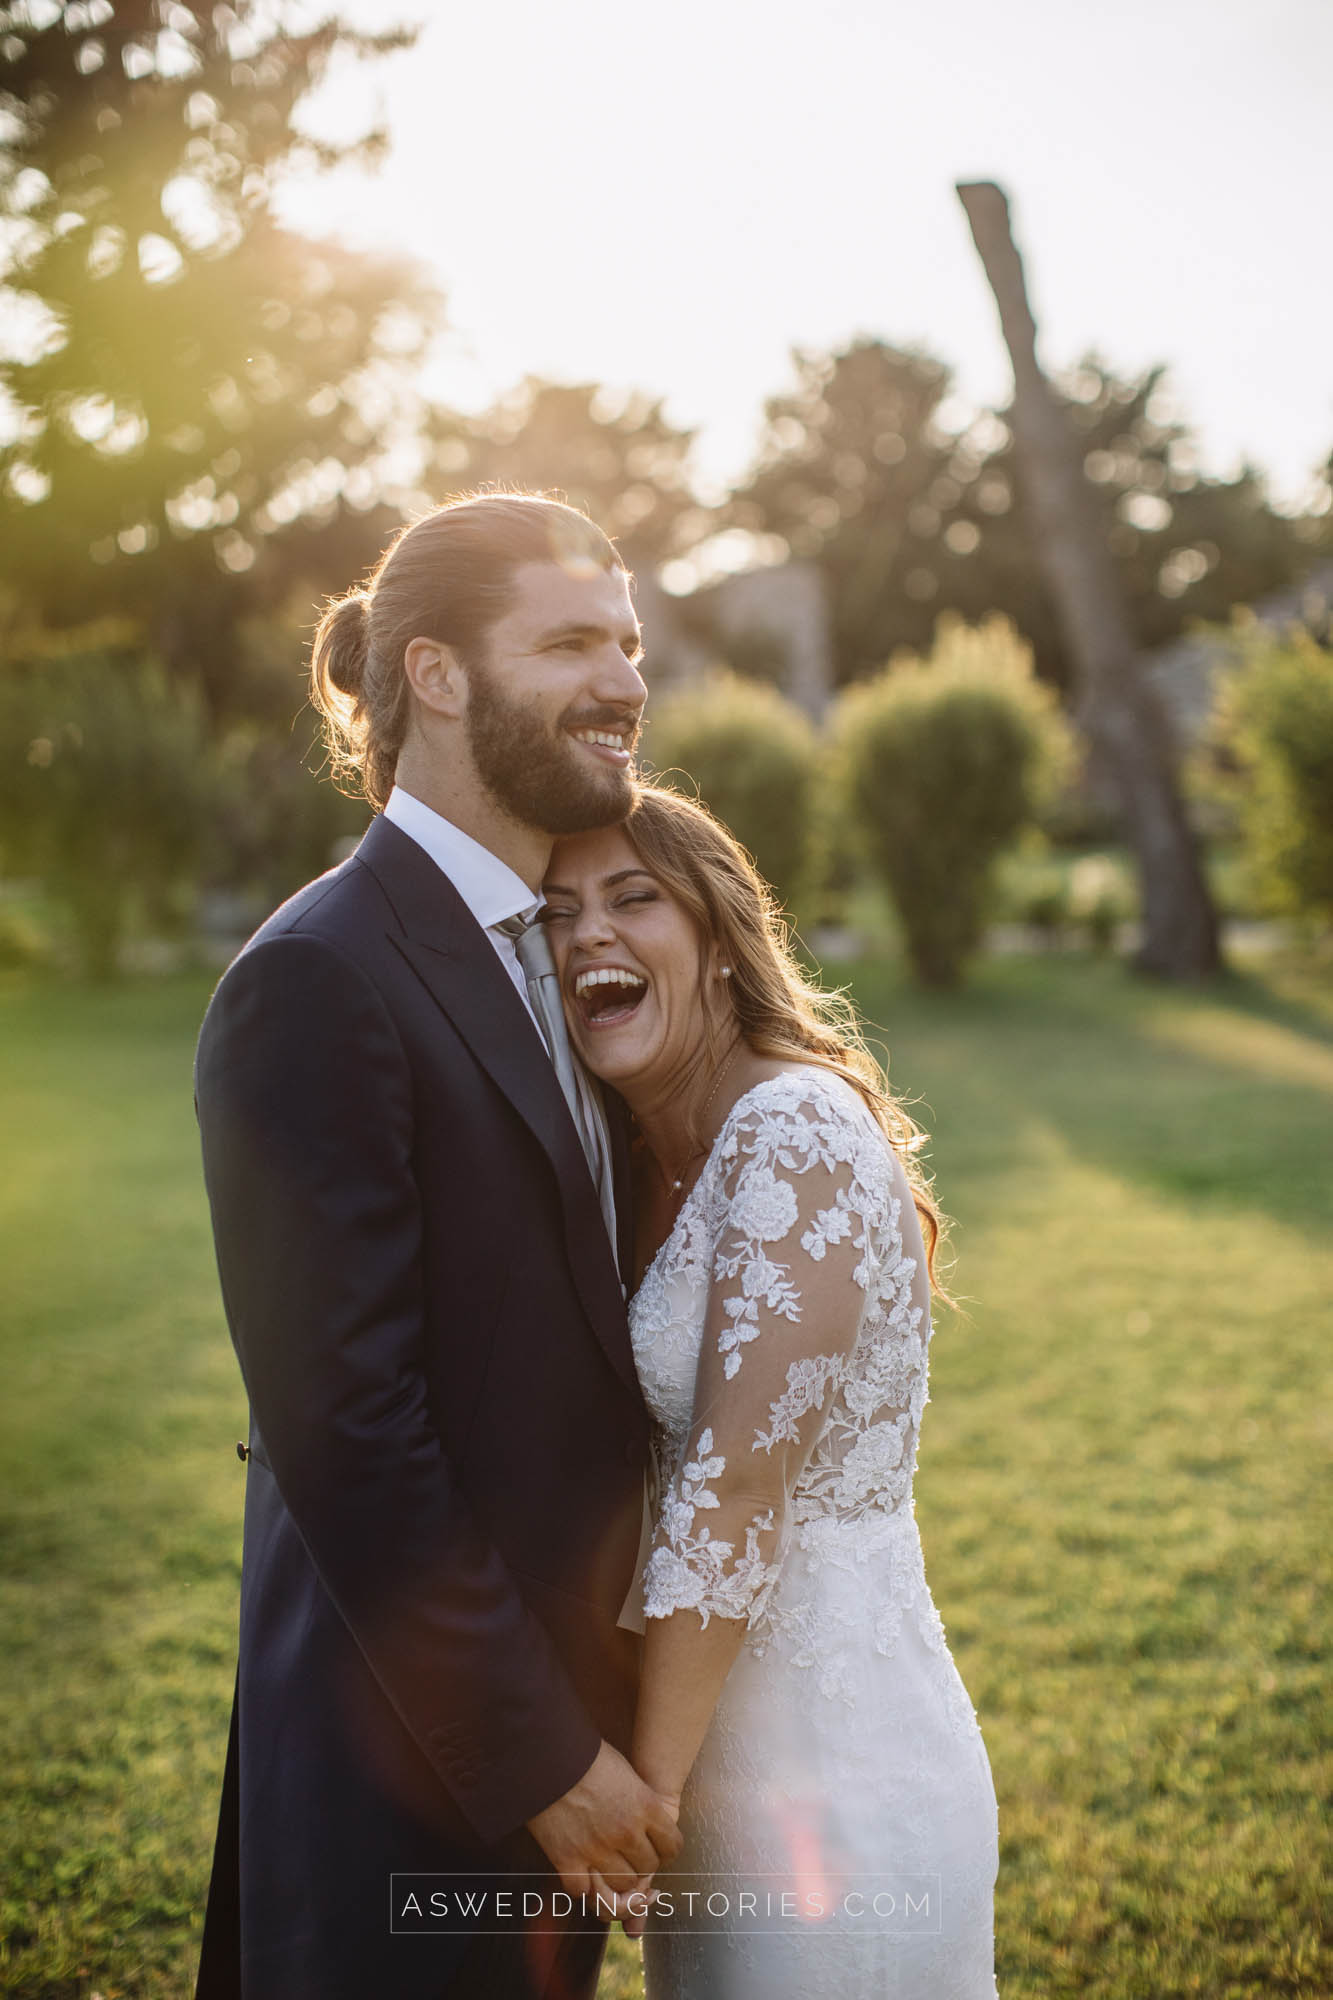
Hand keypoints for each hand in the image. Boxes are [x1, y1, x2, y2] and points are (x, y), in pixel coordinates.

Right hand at [525, 1740, 681, 1914]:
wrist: (548, 1755)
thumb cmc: (588, 1756)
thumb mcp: (626, 1771)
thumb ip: (641, 1800)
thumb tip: (647, 1816)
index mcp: (645, 1806)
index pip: (672, 1846)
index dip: (665, 1847)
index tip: (656, 1845)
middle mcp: (626, 1832)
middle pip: (648, 1868)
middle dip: (641, 1862)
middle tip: (628, 1853)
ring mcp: (597, 1849)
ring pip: (622, 1884)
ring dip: (616, 1876)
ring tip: (607, 1862)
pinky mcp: (567, 1859)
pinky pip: (584, 1891)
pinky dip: (584, 1884)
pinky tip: (582, 1870)